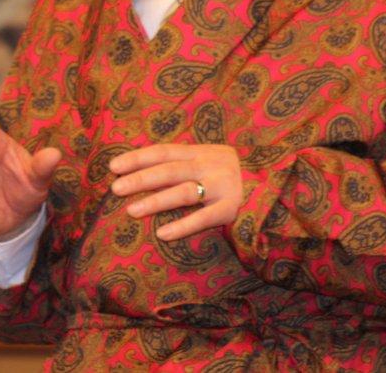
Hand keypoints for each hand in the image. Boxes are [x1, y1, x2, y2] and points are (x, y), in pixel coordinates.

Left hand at [109, 143, 242, 240]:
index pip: (163, 151)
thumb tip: (141, 169)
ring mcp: (221, 187)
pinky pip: (204, 218)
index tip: (114, 166)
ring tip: (131, 210)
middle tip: (116, 188)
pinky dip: (182, 225)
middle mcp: (209, 166)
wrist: (272, 183)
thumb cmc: (231, 172)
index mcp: (200, 151)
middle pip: (169, 171)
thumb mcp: (208, 158)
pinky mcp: (231, 209)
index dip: (138, 157)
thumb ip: (182, 162)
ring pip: (183, 193)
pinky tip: (162, 233)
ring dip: (156, 201)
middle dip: (140, 179)